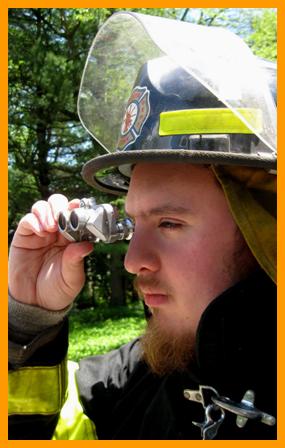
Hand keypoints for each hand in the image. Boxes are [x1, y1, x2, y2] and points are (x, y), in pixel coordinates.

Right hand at [8, 194, 93, 310]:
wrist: (34, 304)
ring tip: (52, 226)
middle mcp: (57, 232)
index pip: (77, 215)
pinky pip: (28, 220)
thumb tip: (87, 245)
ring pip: (43, 207)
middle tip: (64, 217)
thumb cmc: (56, 290)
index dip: (79, 210)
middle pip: (60, 204)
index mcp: (73, 238)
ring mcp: (40, 232)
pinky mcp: (24, 236)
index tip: (81, 209)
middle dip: (62, 206)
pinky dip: (35, 221)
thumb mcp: (71, 279)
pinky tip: (41, 231)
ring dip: (49, 212)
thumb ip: (76, 261)